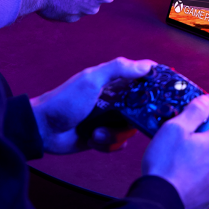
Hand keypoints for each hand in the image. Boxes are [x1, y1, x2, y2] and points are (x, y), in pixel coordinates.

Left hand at [30, 57, 154, 154]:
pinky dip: (107, 144)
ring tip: (96, 132)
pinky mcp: (102, 136)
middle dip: (133, 119)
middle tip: (125, 121)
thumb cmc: (64, 100)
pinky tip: (93, 139)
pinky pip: (118, 143)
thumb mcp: (92, 79)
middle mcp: (113, 100)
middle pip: (140, 109)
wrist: (43, 129)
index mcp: (112, 83)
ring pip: (129, 129)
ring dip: (114, 134)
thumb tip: (147, 65)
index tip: (165, 94)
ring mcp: (107, 119)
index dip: (154, 87)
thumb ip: (118, 68)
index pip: (141, 81)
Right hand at [142, 96, 208, 208]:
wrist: (160, 203)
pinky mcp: (208, 197)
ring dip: (200, 157)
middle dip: (205, 136)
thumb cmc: (166, 166)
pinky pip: (205, 179)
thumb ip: (194, 111)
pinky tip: (178, 174)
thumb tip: (206, 101)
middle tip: (184, 136)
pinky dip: (195, 174)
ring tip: (177, 158)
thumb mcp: (175, 128)